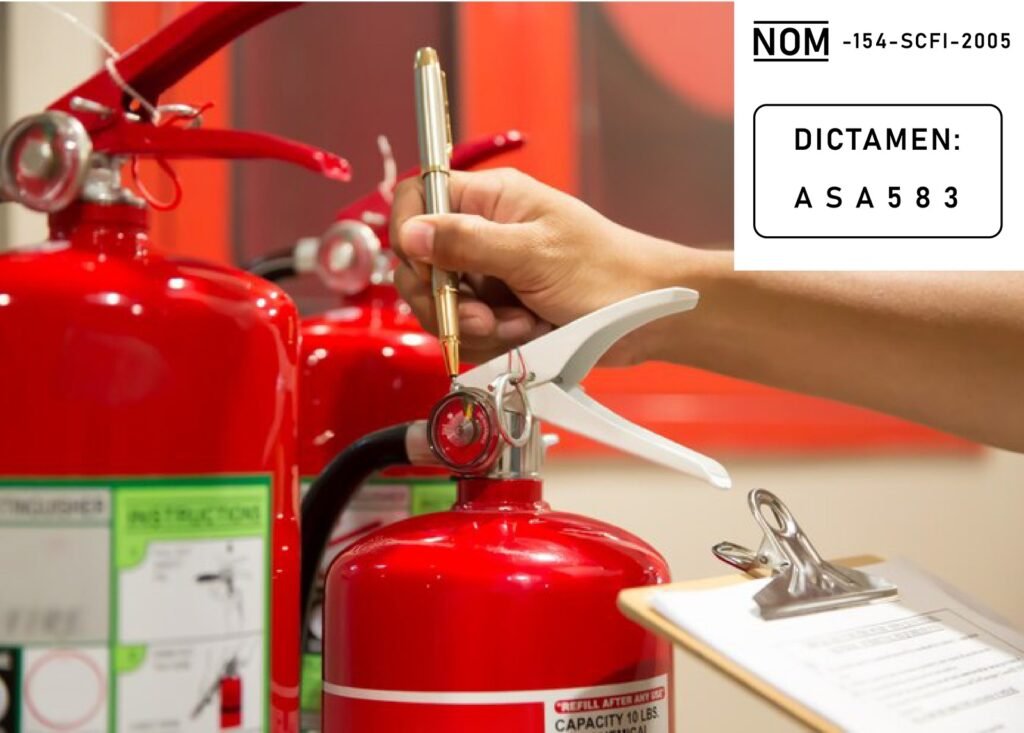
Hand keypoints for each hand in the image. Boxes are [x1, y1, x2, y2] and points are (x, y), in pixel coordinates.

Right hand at [390, 168, 685, 364]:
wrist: (643, 316)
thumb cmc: (605, 272)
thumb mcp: (533, 253)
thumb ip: (467, 243)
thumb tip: (410, 232)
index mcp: (490, 200)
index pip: (419, 197)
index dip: (408, 232)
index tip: (423, 268)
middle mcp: (482, 234)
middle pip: (419, 263)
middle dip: (445, 300)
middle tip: (480, 317)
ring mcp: (487, 275)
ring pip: (442, 305)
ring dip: (475, 326)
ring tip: (521, 326)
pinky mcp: (497, 311)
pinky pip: (467, 331)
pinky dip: (493, 341)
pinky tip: (529, 335)